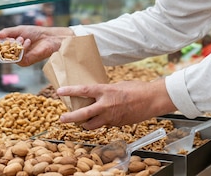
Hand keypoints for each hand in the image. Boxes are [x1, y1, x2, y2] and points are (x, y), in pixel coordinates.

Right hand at [0, 25, 74, 65]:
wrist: (48, 37)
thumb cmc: (35, 33)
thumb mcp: (19, 30)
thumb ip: (6, 32)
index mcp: (11, 45)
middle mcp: (14, 53)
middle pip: (2, 53)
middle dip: (7, 44)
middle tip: (13, 38)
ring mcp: (19, 58)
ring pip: (10, 56)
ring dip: (15, 45)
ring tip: (22, 38)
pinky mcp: (26, 62)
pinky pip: (18, 58)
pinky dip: (22, 49)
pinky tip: (27, 42)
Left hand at [57, 78, 176, 128]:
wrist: (152, 99)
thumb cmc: (137, 88)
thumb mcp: (118, 85)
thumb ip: (106, 91)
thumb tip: (97, 95)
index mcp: (106, 91)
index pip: (83, 91)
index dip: (70, 91)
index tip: (59, 91)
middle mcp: (106, 105)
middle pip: (83, 114)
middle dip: (70, 117)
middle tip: (62, 119)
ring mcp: (111, 116)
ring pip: (92, 125)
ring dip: (85, 124)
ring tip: (81, 122)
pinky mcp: (117, 124)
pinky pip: (104, 125)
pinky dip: (101, 123)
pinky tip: (102, 119)